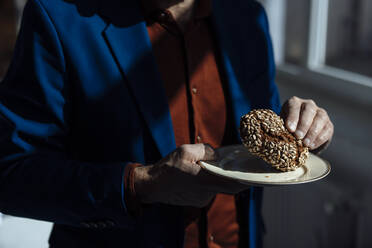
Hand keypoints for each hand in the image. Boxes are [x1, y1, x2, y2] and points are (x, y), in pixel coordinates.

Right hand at [133, 144, 248, 207]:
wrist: (152, 185)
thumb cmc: (168, 167)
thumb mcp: (185, 151)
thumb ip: (206, 151)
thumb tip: (218, 155)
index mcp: (205, 180)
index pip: (233, 183)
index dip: (246, 179)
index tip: (256, 173)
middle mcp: (206, 193)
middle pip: (229, 187)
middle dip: (237, 178)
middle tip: (243, 167)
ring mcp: (202, 199)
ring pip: (218, 188)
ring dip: (219, 178)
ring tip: (212, 166)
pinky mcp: (198, 201)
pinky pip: (210, 191)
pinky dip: (210, 182)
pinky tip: (202, 174)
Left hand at [281, 96, 333, 150]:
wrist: (300, 133)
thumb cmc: (287, 127)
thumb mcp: (282, 125)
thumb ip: (282, 127)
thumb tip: (280, 135)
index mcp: (294, 102)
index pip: (294, 106)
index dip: (292, 117)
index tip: (290, 129)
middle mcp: (309, 104)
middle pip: (309, 110)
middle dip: (303, 124)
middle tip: (298, 136)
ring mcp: (320, 113)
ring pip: (320, 119)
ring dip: (312, 132)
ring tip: (305, 144)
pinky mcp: (328, 124)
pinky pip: (327, 129)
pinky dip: (319, 138)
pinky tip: (312, 146)